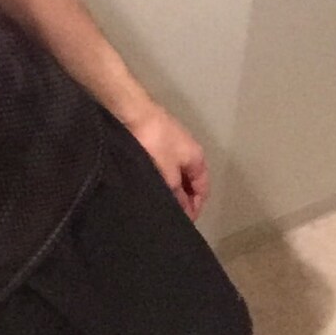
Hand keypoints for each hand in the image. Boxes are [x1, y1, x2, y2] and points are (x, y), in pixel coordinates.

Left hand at [124, 104, 209, 221]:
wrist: (132, 111)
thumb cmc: (155, 141)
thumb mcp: (168, 173)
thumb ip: (176, 193)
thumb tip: (181, 210)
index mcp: (197, 158)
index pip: (203, 189)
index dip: (195, 207)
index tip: (183, 223)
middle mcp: (187, 151)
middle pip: (189, 182)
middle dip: (182, 199)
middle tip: (169, 215)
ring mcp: (171, 144)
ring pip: (174, 174)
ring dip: (168, 188)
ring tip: (156, 203)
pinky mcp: (154, 141)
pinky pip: (161, 166)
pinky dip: (158, 177)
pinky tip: (146, 185)